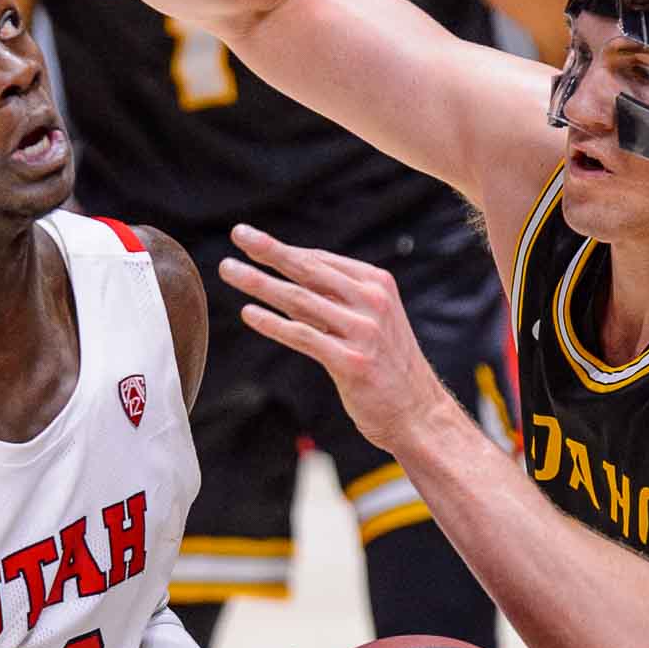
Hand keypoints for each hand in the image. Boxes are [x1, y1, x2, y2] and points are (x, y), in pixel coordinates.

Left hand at [219, 224, 447, 452]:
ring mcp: (364, 331)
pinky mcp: (352, 361)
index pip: (320, 260)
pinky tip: (249, 313)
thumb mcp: (368, 321)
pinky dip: (273, 323)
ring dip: (259, 283)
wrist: (418, 412)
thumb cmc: (387, 367)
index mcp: (377, 284)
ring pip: (300, 299)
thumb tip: (283, 284)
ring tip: (229, 271)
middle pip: (308, 269)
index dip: (282, 249)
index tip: (250, 238)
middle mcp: (372, 301)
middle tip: (238, 234)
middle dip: (268, 250)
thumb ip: (331, 302)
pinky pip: (303, 336)